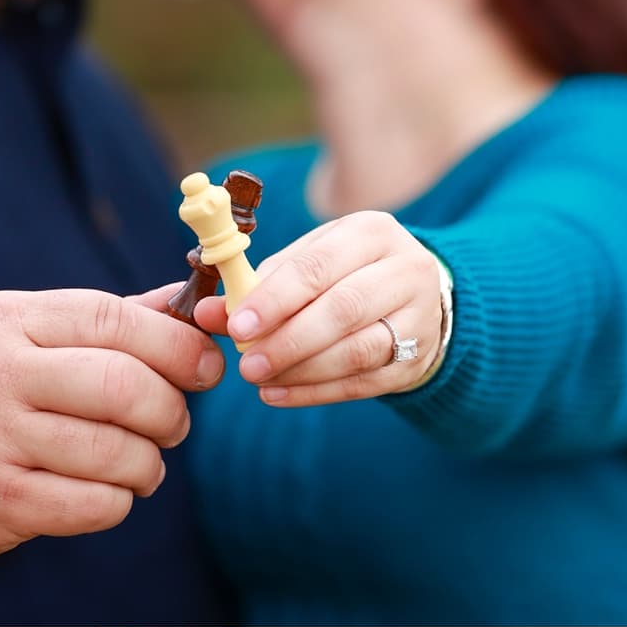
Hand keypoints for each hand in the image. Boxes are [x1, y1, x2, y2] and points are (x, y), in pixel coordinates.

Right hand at [0, 286, 223, 559]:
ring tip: (144, 462)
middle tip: (175, 422)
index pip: (112, 319)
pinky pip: (91, 505)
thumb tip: (193, 306)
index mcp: (11, 319)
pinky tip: (110, 491)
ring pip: (113, 451)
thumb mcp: (27, 328)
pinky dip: (119, 501)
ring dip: (149, 462)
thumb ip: (107, 318)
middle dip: (170, 408)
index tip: (207, 365)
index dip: (175, 343)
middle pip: (120, 386)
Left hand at [193, 213, 442, 405]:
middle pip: (343, 309)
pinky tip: (278, 394)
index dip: (275, 298)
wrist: (417, 296)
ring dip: (301, 370)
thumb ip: (261, 284)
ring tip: (258, 378)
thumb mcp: (311, 260)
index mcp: (371, 232)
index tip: (236, 324)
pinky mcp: (417, 360)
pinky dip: (317, 392)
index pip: (318, 265)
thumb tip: (207, 313)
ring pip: (357, 351)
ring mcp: (418, 318)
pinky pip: (364, 383)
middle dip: (288, 339)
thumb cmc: (347, 271)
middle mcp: (404, 270)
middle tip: (246, 362)